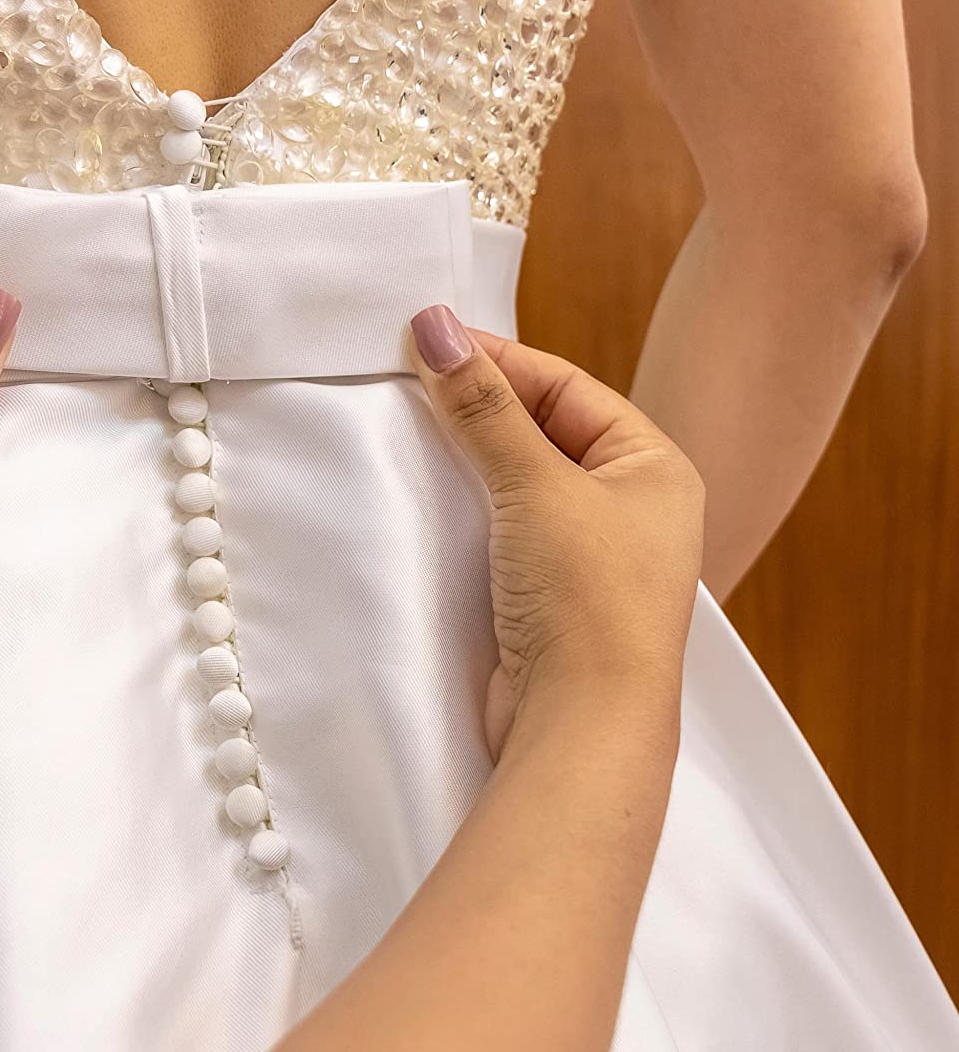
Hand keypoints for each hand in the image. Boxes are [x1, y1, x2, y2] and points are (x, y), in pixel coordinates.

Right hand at [406, 305, 704, 759]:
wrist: (583, 727)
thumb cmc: (588, 600)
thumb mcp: (535, 483)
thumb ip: (482, 404)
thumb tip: (433, 324)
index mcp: (653, 467)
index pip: (563, 385)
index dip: (493, 359)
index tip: (420, 339)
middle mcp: (629, 506)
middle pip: (537, 427)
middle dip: (472, 405)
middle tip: (400, 379)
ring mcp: (588, 554)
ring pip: (512, 478)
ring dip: (460, 456)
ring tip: (398, 428)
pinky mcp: (546, 595)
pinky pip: (497, 526)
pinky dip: (459, 505)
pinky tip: (417, 492)